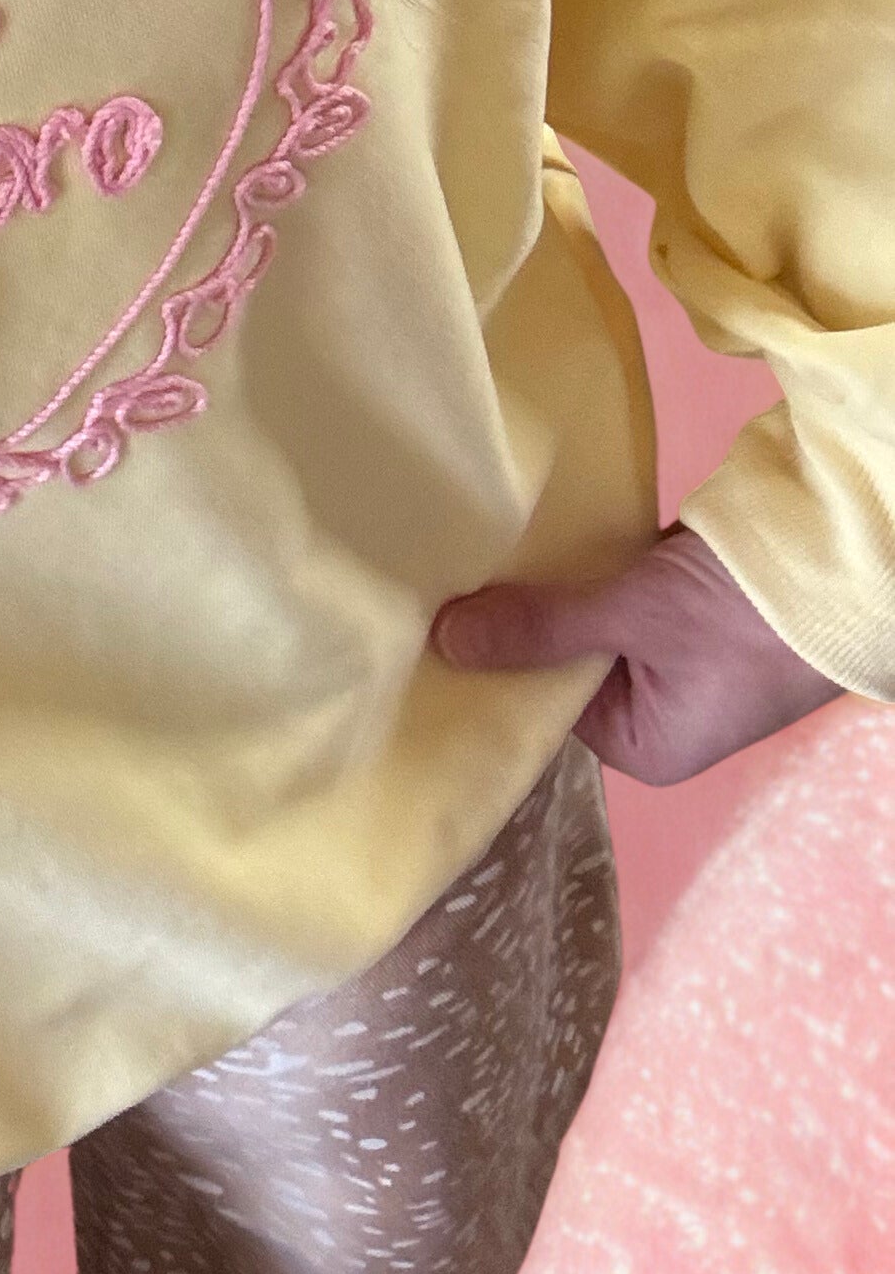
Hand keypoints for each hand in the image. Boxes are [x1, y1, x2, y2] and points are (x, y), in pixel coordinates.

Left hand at [429, 522, 845, 783]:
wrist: (841, 562)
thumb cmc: (741, 618)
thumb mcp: (631, 620)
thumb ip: (540, 629)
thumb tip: (445, 641)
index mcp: (647, 744)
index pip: (542, 709)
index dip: (492, 664)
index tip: (433, 622)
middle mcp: (658, 709)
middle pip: (562, 661)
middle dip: (520, 617)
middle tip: (443, 574)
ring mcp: (676, 655)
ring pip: (587, 617)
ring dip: (552, 581)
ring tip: (473, 548)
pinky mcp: (686, 603)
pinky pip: (615, 584)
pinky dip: (587, 558)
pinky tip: (531, 528)